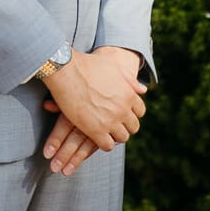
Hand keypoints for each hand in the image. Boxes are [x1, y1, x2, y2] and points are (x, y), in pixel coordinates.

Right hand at [39, 47, 146, 174]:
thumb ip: (130, 80)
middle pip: (133, 127)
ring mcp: (110, 121)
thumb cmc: (87, 65)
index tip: (121, 113)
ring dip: (114, 135)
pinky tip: (96, 136)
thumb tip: (143, 90)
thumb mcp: (113, 67)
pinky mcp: (95, 130)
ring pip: (122, 138)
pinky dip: (104, 143)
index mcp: (129, 94)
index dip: (130, 113)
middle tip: (113, 123)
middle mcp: (123, 109)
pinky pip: (107, 145)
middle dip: (124, 125)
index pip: (140, 112)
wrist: (66, 71)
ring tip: (104, 130)